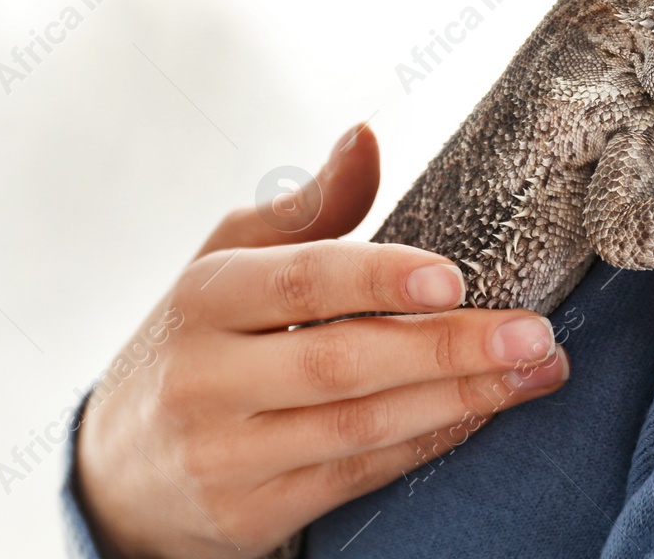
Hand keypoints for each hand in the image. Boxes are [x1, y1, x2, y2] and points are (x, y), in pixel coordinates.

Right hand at [75, 124, 569, 557]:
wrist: (117, 472)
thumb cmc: (197, 341)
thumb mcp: (227, 262)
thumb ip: (307, 210)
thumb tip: (367, 137)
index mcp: (203, 298)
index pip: (301, 282)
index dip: (379, 279)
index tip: (456, 278)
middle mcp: (205, 379)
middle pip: (343, 362)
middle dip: (450, 348)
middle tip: (534, 331)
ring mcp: (225, 456)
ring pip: (361, 426)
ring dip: (461, 399)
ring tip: (535, 370)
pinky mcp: (250, 516)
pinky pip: (358, 476)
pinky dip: (427, 442)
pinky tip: (481, 413)